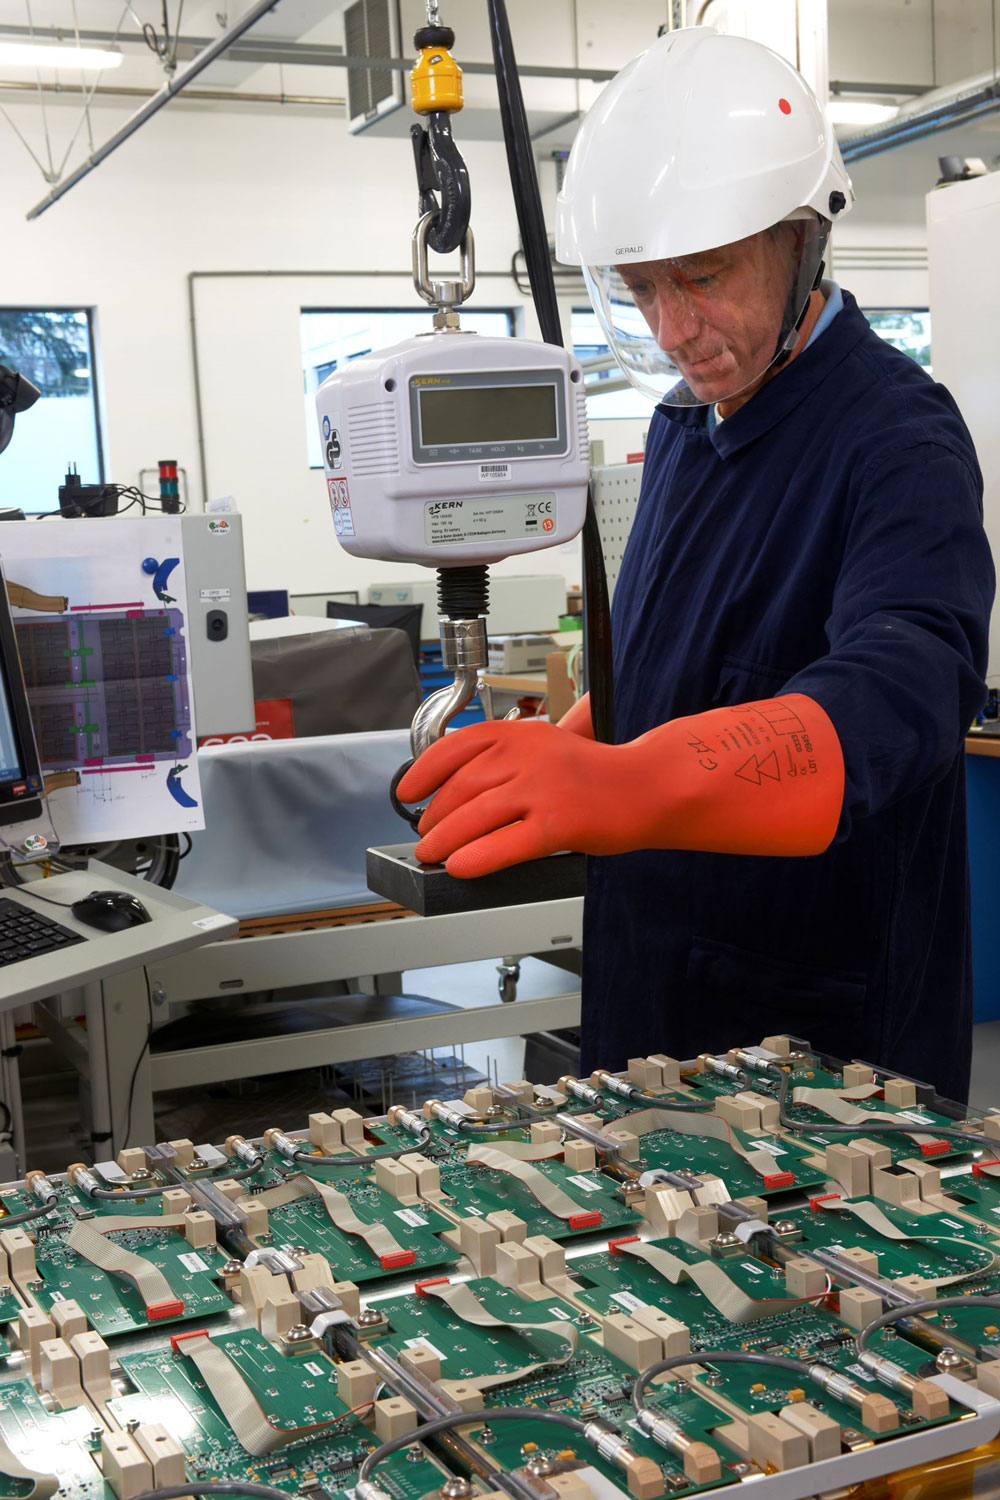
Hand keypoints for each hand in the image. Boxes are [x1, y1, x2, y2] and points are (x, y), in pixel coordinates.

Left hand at [395, 694, 843, 878]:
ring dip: (444, 840)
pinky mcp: (559, 823)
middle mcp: (528, 755)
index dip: (423, 771)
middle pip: (460, 788)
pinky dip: (476, 858)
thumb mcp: (549, 745)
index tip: (407, 790)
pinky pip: (505, 844)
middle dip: (433, 816)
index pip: (455, 747)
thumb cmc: (601, 773)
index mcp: (522, 732)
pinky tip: (462, 867)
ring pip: (474, 817)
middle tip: (425, 834)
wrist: (651, 787)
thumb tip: (460, 783)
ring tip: (433, 854)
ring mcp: (544, 789)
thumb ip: (509, 756)